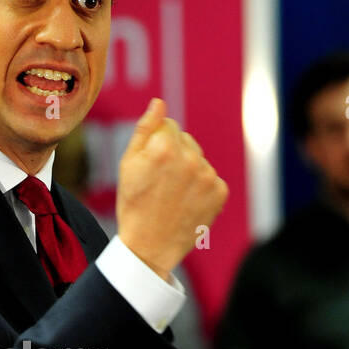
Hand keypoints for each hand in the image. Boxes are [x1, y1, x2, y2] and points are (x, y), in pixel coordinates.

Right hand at [116, 97, 227, 276]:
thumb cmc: (134, 204)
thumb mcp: (128, 164)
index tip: (150, 166)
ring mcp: (208, 176)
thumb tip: (159, 102)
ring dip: (189, 171)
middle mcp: (191, 158)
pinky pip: (211, 178)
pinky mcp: (220, 192)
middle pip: (186, 140)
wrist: (150, 246)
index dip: (155, 144)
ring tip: (173, 195)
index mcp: (165, 147)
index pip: (168, 124)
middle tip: (160, 183)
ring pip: (199, 159)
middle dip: (174, 154)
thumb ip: (144, 128)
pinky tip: (186, 202)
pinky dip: (201, 188)